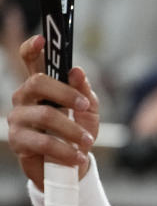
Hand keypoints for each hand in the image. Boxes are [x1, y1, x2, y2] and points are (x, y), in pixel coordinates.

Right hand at [6, 35, 99, 188]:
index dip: (33, 48)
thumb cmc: (78, 133)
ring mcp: (18, 118)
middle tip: (85, 107)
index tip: (43, 39)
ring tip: (87, 142)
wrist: (72, 166)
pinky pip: (43, 142)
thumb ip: (84, 91)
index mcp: (41, 86)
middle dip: (65, 93)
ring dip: (72, 130)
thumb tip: (76, 71)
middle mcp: (24, 98)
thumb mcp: (89, 112)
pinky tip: (77, 157)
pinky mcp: (19, 141)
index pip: (30, 61)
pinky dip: (65, 150)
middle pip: (37, 82)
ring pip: (45, 115)